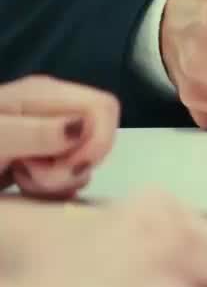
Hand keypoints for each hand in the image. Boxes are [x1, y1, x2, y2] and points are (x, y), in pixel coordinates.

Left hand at [0, 77, 119, 200]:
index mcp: (45, 94)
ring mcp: (49, 136)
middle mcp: (54, 111)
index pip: (105, 108)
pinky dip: (50, 191)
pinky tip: (23, 187)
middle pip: (99, 138)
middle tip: (33, 175)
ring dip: (57, 183)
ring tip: (20, 179)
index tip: (66, 167)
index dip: (98, 142)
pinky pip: (68, 180)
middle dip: (73, 168)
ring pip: (84, 165)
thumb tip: (83, 127)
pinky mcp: (42, 160)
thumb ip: (37, 132)